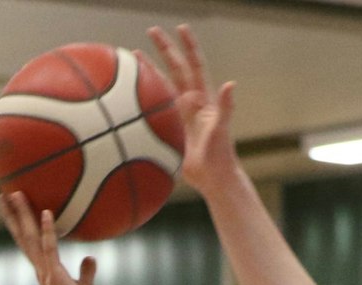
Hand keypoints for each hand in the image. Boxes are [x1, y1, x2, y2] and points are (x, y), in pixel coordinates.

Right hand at [2, 191, 96, 284]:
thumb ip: (86, 272)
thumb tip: (91, 257)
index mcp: (45, 271)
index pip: (29, 244)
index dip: (20, 226)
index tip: (13, 209)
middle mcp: (40, 269)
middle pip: (23, 237)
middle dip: (14, 215)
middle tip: (4, 194)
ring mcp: (46, 272)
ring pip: (30, 238)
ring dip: (22, 215)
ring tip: (15, 194)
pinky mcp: (55, 276)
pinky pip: (50, 248)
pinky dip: (48, 230)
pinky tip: (46, 211)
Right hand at [146, 25, 239, 191]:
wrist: (212, 178)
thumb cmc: (220, 154)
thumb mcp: (222, 128)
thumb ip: (226, 107)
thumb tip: (231, 84)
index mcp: (202, 98)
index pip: (195, 65)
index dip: (189, 46)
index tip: (180, 28)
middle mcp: (191, 101)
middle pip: (175, 69)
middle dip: (165, 48)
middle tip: (151, 30)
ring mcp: (180, 114)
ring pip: (162, 86)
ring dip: (150, 69)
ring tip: (134, 54)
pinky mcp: (171, 127)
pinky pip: (154, 108)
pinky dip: (143, 98)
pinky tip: (129, 94)